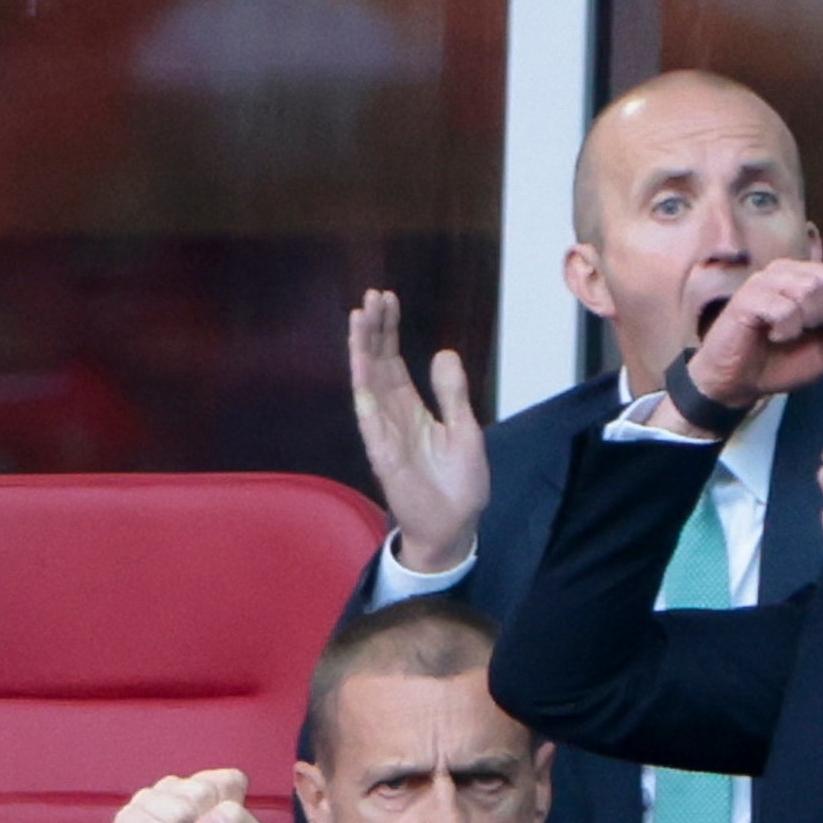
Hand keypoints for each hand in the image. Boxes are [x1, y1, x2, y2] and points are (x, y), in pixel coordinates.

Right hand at [349, 290, 487, 572]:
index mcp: (411, 408)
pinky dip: (367, 395)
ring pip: (367, 384)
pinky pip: (371, 421)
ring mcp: (384, 434)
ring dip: (362, 351)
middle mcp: (392, 416)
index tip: (387, 298)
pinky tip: (363, 368)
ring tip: (358, 318)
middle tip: (371, 295)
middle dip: (373, 329)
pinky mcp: (384, 456)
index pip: (393, 360)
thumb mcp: (465, 429)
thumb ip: (453, 393)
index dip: (389, 329)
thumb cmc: (458, 483)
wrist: (456, 527)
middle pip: (377, 363)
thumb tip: (444, 352)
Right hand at [658, 259, 822, 430]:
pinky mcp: (748, 295)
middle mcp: (791, 271)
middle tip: (803, 333)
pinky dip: (786, 329)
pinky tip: (773, 335)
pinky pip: (785, 307)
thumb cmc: (781, 363)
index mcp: (814, 278)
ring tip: (787, 334)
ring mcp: (767, 279)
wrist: (737, 382)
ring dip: (805, 322)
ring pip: (810, 289)